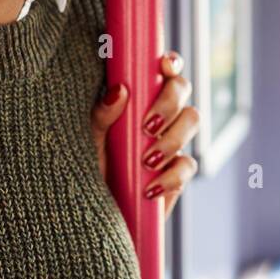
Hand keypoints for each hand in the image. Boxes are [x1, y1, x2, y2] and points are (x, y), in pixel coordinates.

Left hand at [90, 50, 199, 217]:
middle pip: (183, 90)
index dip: (171, 63)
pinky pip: (189, 164)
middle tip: (147, 126)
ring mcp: (172, 141)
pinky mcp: (178, 172)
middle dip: (170, 103)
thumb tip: (118, 92)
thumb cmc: (87, 170)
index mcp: (138, 98)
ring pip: (192, 121)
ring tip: (146, 159)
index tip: (164, 66)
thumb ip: (101, 116)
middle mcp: (159, 114)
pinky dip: (172, 175)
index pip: (162, 70)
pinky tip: (151, 187)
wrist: (93, 215)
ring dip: (172, 138)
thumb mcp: (88, 141)